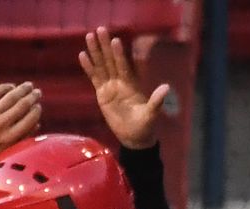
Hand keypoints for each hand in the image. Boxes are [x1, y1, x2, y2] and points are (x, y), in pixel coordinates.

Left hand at [0, 82, 41, 166]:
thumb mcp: (4, 151)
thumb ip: (20, 139)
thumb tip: (37, 124)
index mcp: (9, 139)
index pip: (30, 120)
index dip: (36, 110)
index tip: (38, 106)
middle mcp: (0, 126)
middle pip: (22, 105)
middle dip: (32, 97)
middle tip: (37, 92)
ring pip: (11, 96)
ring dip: (22, 89)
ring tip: (28, 85)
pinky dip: (5, 87)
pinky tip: (10, 87)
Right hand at [79, 26, 169, 149]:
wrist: (134, 137)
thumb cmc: (145, 126)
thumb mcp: (151, 114)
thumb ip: (156, 101)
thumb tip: (166, 87)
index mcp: (131, 84)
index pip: (124, 66)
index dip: (119, 54)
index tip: (116, 41)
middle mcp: (120, 82)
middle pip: (111, 60)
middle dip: (105, 46)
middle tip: (100, 29)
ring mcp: (110, 87)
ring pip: (101, 66)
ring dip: (95, 52)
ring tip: (89, 36)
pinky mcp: (102, 94)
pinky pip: (94, 78)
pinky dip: (89, 67)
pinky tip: (82, 55)